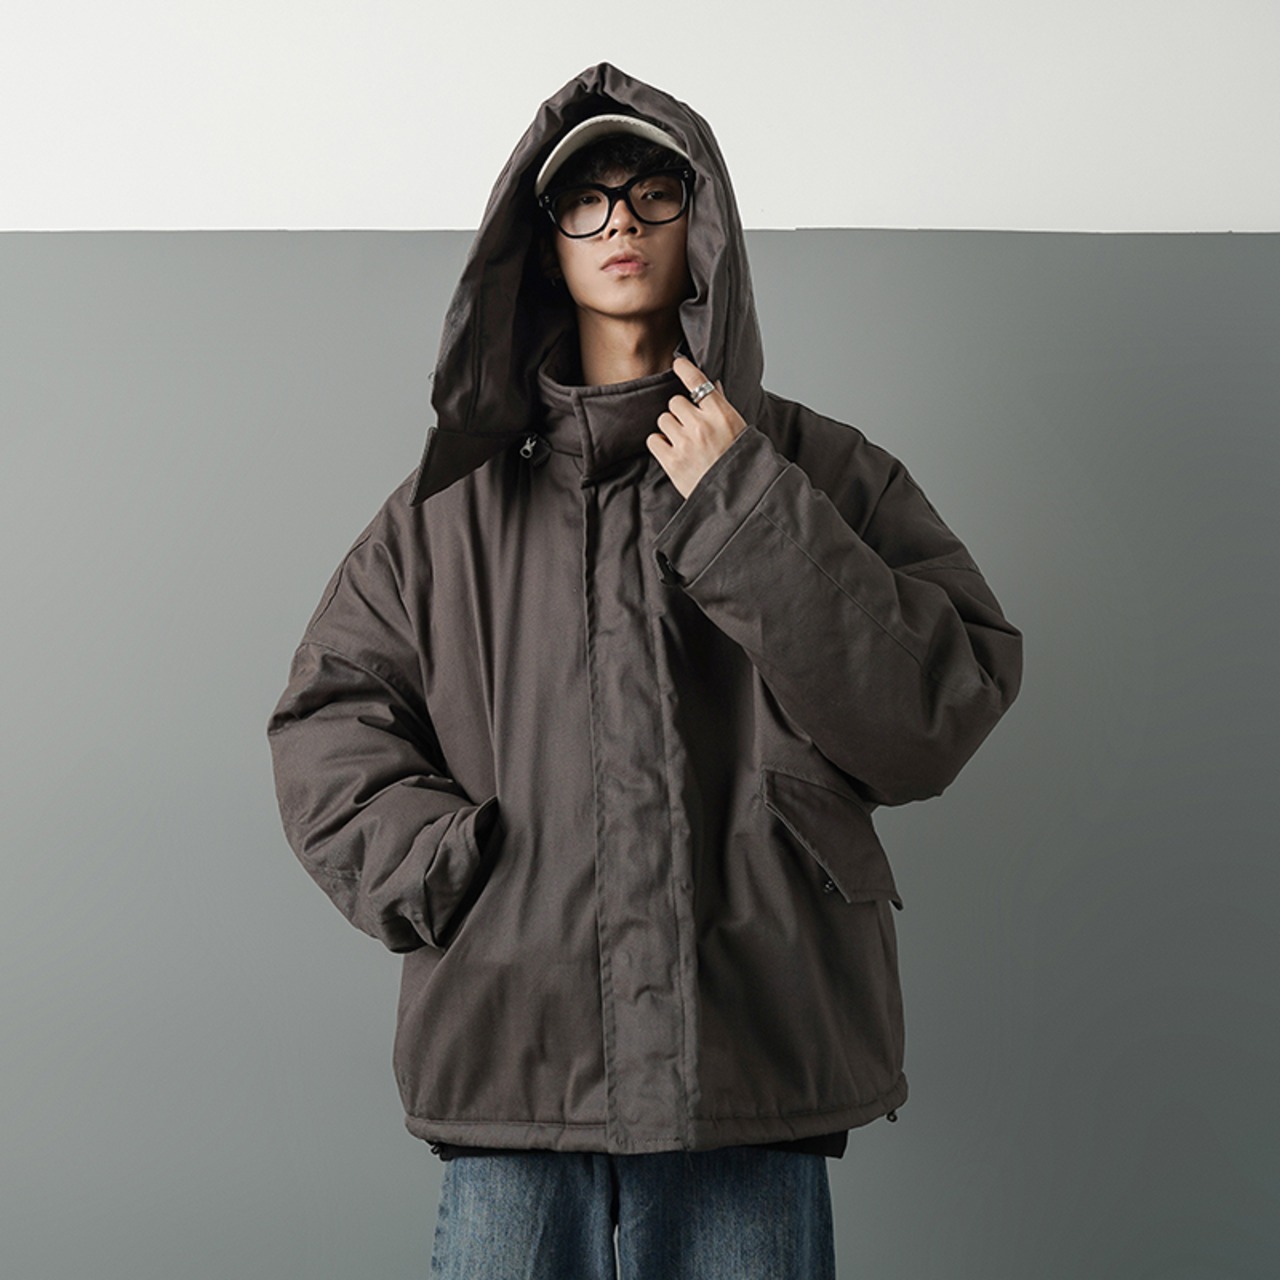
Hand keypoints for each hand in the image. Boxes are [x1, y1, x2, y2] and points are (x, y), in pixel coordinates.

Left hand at [646, 354, 747, 498]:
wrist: (736, 495)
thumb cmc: (739, 461)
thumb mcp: (738, 429)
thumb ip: (721, 407)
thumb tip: (710, 386)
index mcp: (721, 414)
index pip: (698, 382)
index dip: (685, 369)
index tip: (678, 363)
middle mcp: (701, 426)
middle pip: (675, 402)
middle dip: (681, 413)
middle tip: (692, 429)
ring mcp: (684, 444)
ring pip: (663, 420)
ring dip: (670, 429)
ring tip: (685, 444)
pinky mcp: (671, 461)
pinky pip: (654, 439)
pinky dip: (661, 444)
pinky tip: (674, 452)